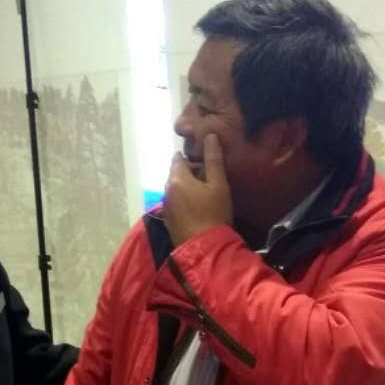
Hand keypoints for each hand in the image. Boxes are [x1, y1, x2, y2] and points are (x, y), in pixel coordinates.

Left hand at [163, 133, 232, 247]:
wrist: (204, 248)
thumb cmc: (214, 213)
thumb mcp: (219, 184)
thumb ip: (213, 160)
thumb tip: (210, 136)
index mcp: (177, 178)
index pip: (178, 159)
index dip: (191, 159)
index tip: (204, 164)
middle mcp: (166, 191)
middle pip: (175, 175)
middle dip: (187, 174)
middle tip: (206, 180)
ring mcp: (165, 208)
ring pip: (174, 191)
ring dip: (184, 189)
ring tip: (202, 195)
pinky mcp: (167, 222)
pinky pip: (174, 205)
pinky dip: (182, 203)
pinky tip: (195, 209)